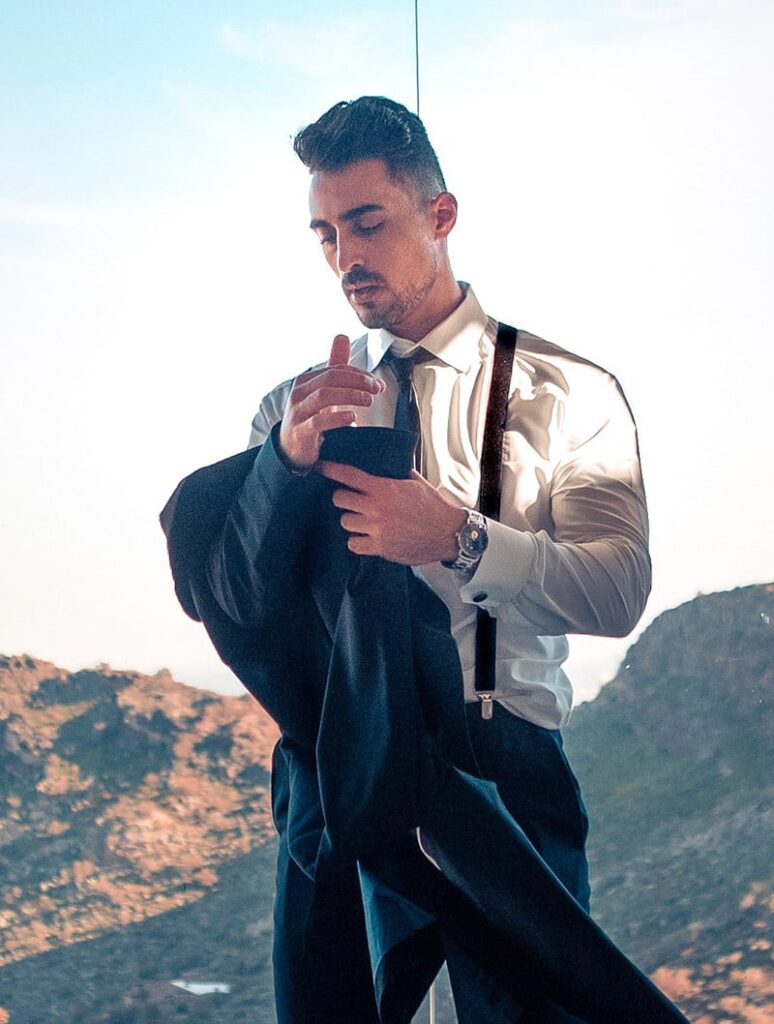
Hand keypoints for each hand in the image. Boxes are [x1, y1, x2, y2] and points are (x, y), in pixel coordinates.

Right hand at [279, 335, 385, 468]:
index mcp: (307, 381)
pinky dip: (337, 418)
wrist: (290, 449)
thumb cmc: (309, 417)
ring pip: (324, 395)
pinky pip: (318, 421)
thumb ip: (334, 366)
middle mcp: (299, 392)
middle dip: (358, 381)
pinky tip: (352, 418)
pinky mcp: (300, 431)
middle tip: (377, 389)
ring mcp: (298, 412)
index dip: (360, 374)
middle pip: (331, 377)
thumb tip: (342, 337)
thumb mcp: (323, 391)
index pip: (336, 370)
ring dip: (350, 395)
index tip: (378, 384)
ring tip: (368, 400)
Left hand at [318, 461, 465, 565]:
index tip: (320, 467)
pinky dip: (357, 541)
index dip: (331, 469)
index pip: (349, 475)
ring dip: (351, 520)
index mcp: (385, 488)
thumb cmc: (433, 508)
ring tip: (362, 520)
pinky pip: (353, 543)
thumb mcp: (416, 482)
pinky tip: (366, 537)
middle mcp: (377, 508)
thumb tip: (386, 462)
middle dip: (343, 498)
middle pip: (339, 499)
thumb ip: (396, 473)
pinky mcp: (380, 547)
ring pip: (345, 521)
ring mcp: (377, 528)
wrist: (447, 533)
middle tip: (351, 500)